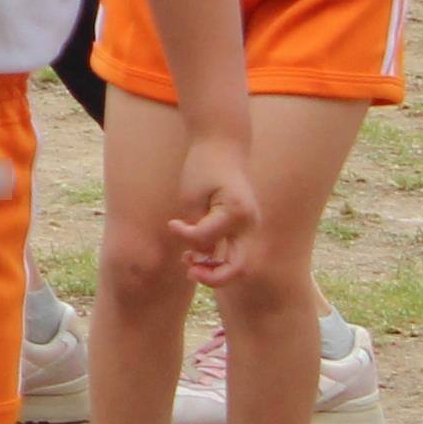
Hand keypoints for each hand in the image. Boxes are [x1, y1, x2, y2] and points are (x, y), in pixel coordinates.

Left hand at [168, 133, 264, 285]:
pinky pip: (234, 250)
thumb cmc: (204, 167)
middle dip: (212, 276)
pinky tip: (197, 253)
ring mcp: (250, 227)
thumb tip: (202, 255)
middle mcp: (249, 224)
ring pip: (238, 263)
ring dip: (214, 269)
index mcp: (235, 212)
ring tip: (188, 262)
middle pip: (237, 267)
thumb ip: (197, 227)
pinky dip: (218, 257)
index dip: (184, 237)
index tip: (172, 223)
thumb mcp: (192, 196)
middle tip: (187, 271)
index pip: (206, 239)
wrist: (223, 147)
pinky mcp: (245, 227)